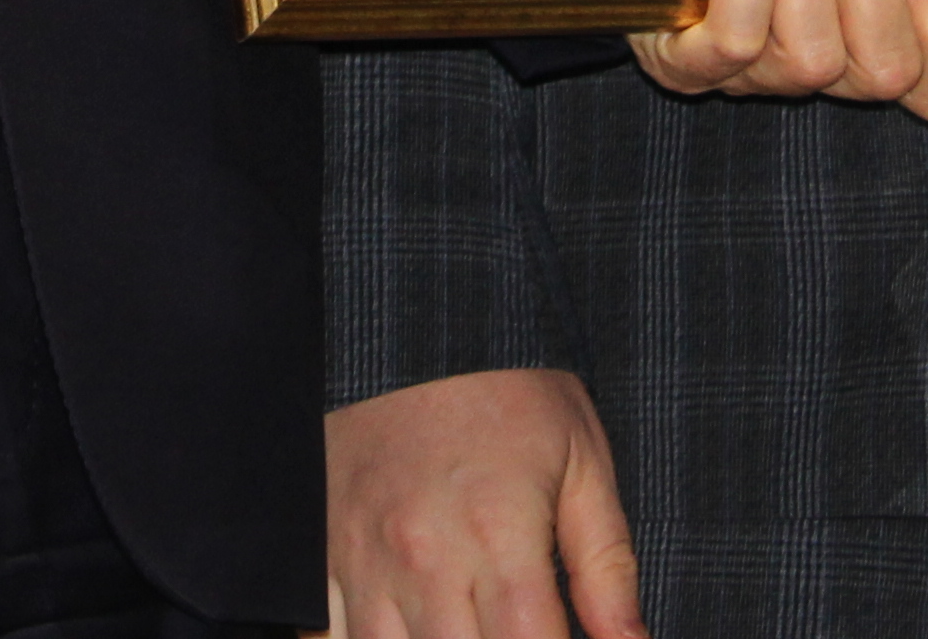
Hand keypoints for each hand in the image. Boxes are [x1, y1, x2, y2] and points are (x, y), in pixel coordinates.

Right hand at [329, 367, 639, 638]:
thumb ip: (607, 568)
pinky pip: (327, 638)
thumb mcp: (582, 461)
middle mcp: (423, 558)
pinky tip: (407, 628)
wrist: (416, 320)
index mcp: (497, 535)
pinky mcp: (320, 552)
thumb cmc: (509, 388)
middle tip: (516, 627)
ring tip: (466, 625)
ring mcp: (362, 559)